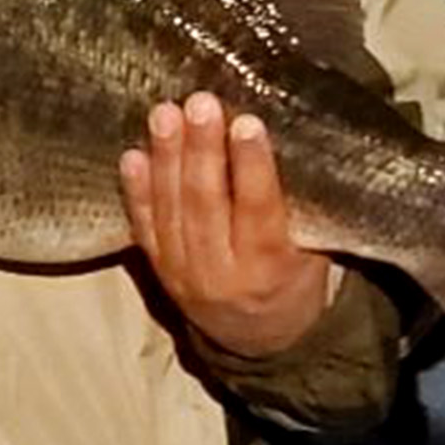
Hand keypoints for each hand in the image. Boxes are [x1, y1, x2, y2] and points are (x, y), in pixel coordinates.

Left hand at [120, 91, 330, 355]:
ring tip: (165, 113)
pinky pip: (144, 227)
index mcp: (270, 268)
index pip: (259, 209)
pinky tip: (132, 154)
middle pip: (206, 204)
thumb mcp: (312, 251)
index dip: (252, 165)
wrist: (258, 341)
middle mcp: (221, 274)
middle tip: (200, 103)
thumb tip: (285, 133)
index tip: (247, 122)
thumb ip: (296, 204)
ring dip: (166, 158)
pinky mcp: (158, 269)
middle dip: (201, 150)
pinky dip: (136, 190)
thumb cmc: (293, 279)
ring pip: (171, 211)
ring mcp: (183, 273)